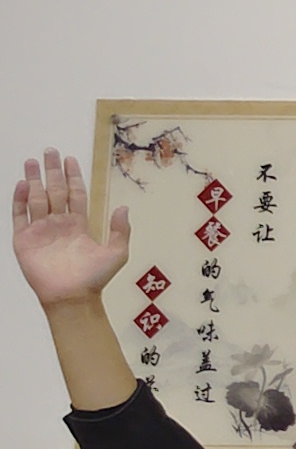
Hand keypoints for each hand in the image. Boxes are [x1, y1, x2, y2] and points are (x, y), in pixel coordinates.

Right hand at [11, 150, 128, 308]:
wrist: (73, 297)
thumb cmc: (95, 278)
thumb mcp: (116, 252)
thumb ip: (120, 229)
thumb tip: (124, 207)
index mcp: (79, 225)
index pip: (75, 194)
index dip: (73, 177)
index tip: (71, 160)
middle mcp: (59, 224)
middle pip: (54, 191)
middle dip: (52, 171)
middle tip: (50, 151)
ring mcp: (40, 231)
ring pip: (35, 199)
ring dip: (33, 180)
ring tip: (31, 161)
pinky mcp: (24, 241)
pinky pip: (20, 216)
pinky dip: (19, 200)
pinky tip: (21, 184)